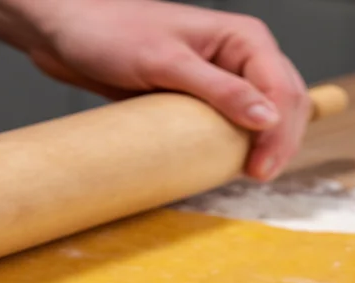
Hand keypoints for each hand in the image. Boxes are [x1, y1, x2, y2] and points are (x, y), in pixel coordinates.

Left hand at [25, 0, 310, 181]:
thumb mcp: (166, 62)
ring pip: (265, 114)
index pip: (282, 89)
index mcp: (244, 38)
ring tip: (249, 173)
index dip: (278, 133)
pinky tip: (230, 162)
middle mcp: (240, 56)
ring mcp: (222, 78)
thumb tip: (265, 119)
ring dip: (265, 143)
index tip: (257, 170)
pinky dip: (238, 142)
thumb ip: (218, 90)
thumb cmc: (112, 34)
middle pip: (284, 103)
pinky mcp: (199, 97)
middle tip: (256, 177)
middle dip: (279, 141)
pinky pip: (232, 123)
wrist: (70, 35)